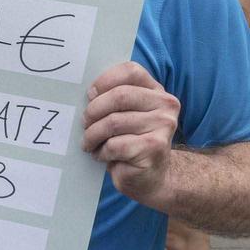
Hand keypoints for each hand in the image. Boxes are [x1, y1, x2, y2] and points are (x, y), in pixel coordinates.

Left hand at [80, 61, 180, 204]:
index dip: (105, 80)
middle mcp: (165, 106)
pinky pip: (115, 145)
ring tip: (90, 143)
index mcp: (157, 92)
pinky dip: (101, 152)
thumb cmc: (131, 142)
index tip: (89, 95)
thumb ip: (113, 99)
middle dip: (94, 110)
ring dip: (93, 135)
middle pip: (119, 96)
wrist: (151, 178)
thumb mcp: (125, 116)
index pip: (130, 71)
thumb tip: (87, 93)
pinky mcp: (153, 148)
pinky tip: (102, 156)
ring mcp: (163, 127)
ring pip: (113, 122)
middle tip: (84, 123)